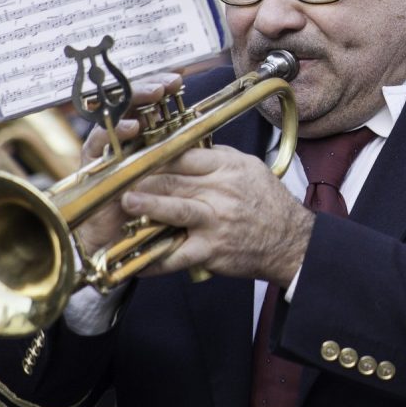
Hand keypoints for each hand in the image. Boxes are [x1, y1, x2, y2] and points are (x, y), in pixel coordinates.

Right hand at [74, 75, 183, 257]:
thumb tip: (206, 132)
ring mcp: (105, 150)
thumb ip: (183, 156)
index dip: (161, 87)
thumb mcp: (173, 181)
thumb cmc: (150, 212)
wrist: (119, 248)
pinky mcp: (91, 166)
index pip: (149, 103)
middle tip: (169, 81)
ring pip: (115, 115)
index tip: (180, 77)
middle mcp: (121, 140)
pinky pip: (97, 144)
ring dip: (134, 101)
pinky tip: (132, 127)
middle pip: (130, 102)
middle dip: (150, 87)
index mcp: (141, 138)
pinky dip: (114, 133)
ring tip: (155, 93)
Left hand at [118, 145, 313, 287]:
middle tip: (114, 176)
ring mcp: (215, 221)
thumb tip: (186, 146)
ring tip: (125, 202)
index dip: (154, 153)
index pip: (184, 154)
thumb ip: (217, 157)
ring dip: (147, 206)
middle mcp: (221, 191)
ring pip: (175, 209)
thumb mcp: (249, 168)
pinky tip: (134, 261)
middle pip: (174, 178)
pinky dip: (155, 260)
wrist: (291, 241)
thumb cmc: (268, 203)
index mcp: (227, 167)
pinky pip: (178, 254)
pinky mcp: (211, 249)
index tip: (131, 153)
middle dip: (141, 178)